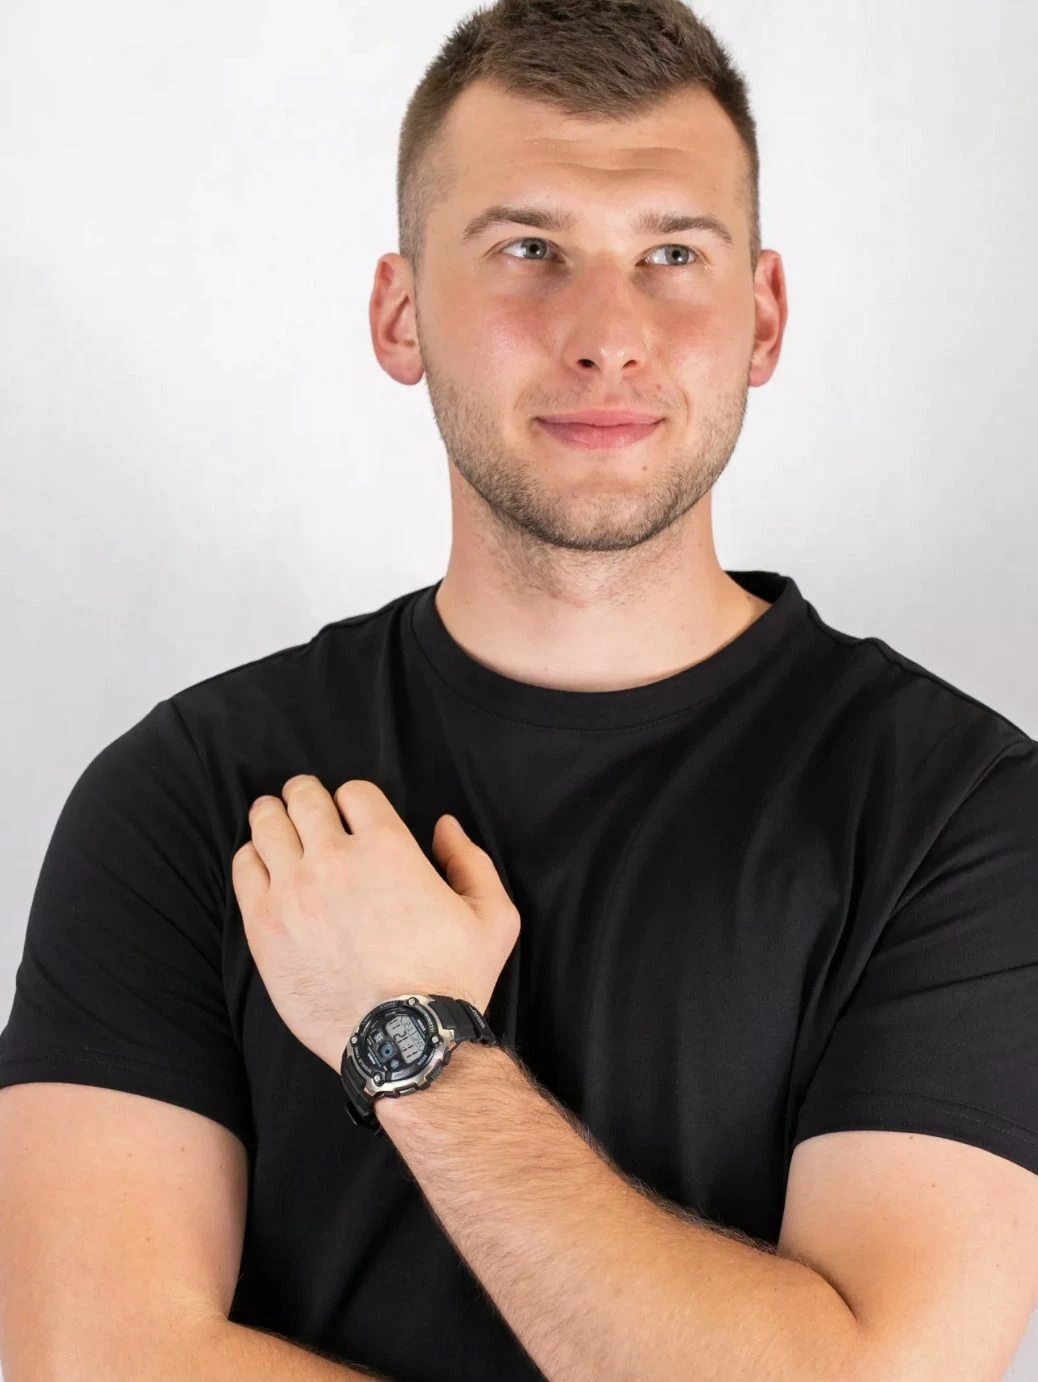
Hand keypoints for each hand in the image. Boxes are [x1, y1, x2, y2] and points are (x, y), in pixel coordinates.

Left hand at [231, 775, 519, 1072]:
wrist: (404, 1041)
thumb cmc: (452, 980)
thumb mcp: (493, 917)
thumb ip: (471, 862)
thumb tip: (445, 828)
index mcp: (388, 847)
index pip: (354, 792)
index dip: (353, 799)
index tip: (350, 813)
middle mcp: (335, 859)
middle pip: (303, 797)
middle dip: (305, 795)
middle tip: (305, 803)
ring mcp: (293, 891)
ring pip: (267, 824)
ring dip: (273, 818)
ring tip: (276, 823)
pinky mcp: (265, 926)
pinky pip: (244, 868)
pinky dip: (251, 857)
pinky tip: (262, 864)